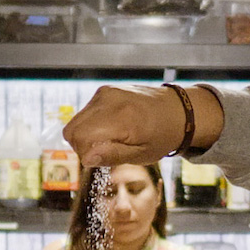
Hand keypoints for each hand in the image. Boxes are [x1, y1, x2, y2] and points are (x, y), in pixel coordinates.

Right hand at [66, 84, 221, 167]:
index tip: (103, 158)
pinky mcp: (104, 90)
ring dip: (87, 135)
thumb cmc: (162, 136)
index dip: (86, 154)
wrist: (177, 110)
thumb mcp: (142, 154)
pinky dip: (92, 124)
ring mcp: (105, 93)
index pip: (79, 138)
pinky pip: (85, 113)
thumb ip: (112, 156)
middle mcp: (109, 101)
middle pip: (72, 130)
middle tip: (105, 152)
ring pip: (76, 121)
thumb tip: (86, 158)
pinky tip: (112, 128)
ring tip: (111, 140)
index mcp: (121, 118)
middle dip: (82, 146)